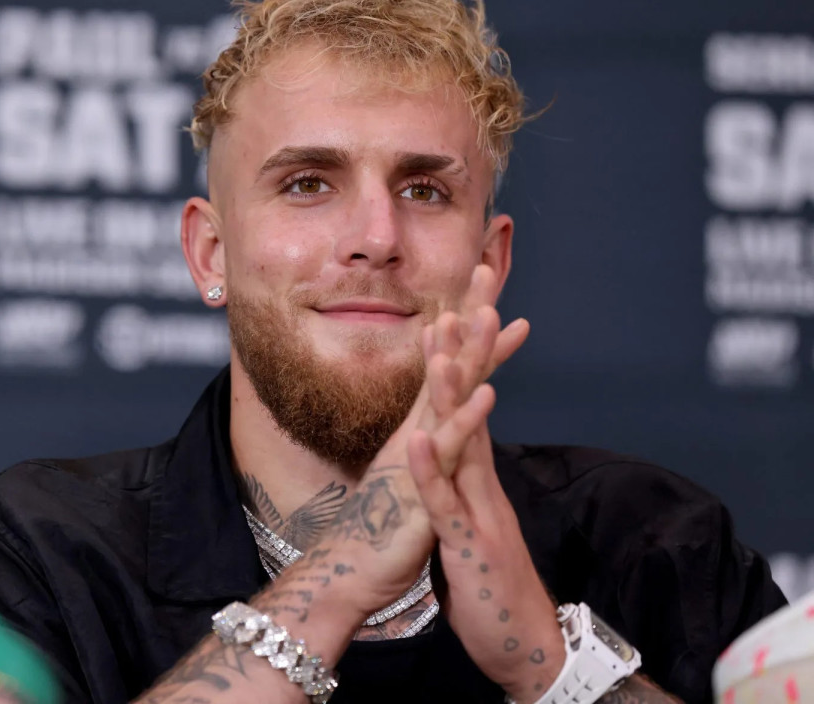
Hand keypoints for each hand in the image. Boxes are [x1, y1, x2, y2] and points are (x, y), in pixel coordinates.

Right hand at [314, 266, 528, 617]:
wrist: (347, 572)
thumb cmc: (379, 532)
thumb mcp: (409, 480)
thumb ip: (421, 451)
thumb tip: (429, 431)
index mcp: (418, 431)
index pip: (452, 371)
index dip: (473, 332)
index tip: (492, 293)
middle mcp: (417, 433)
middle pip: (450, 365)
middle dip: (471, 315)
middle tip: (490, 266)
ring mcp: (418, 457)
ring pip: (447, 396)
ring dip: (469, 353)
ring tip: (490, 312)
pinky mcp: (420, 488)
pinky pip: (446, 452)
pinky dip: (465, 421)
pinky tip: (488, 394)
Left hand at [406, 294, 563, 702]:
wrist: (525, 648)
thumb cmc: (490, 587)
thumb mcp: (469, 524)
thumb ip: (460, 487)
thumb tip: (453, 456)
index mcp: (476, 474)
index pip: (468, 399)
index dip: (462, 351)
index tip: (453, 300)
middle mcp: (482, 480)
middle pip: (476, 398)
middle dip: (474, 341)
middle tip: (474, 284)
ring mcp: (477, 508)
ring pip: (462, 439)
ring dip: (454, 389)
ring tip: (443, 340)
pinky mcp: (467, 544)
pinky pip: (443, 501)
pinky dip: (430, 467)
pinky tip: (415, 434)